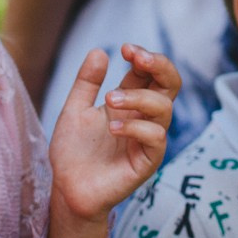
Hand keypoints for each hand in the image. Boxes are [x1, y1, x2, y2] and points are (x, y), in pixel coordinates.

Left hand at [46, 44, 178, 237]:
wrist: (67, 187)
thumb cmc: (73, 151)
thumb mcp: (74, 109)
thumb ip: (87, 82)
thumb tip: (99, 51)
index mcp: (129, 101)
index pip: (150, 72)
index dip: (144, 57)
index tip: (125, 49)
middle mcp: (143, 117)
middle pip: (170, 84)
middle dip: (160, 66)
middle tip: (137, 58)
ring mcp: (147, 139)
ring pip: (164, 108)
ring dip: (138, 97)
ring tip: (109, 99)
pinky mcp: (147, 161)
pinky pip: (156, 138)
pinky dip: (136, 127)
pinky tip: (113, 128)